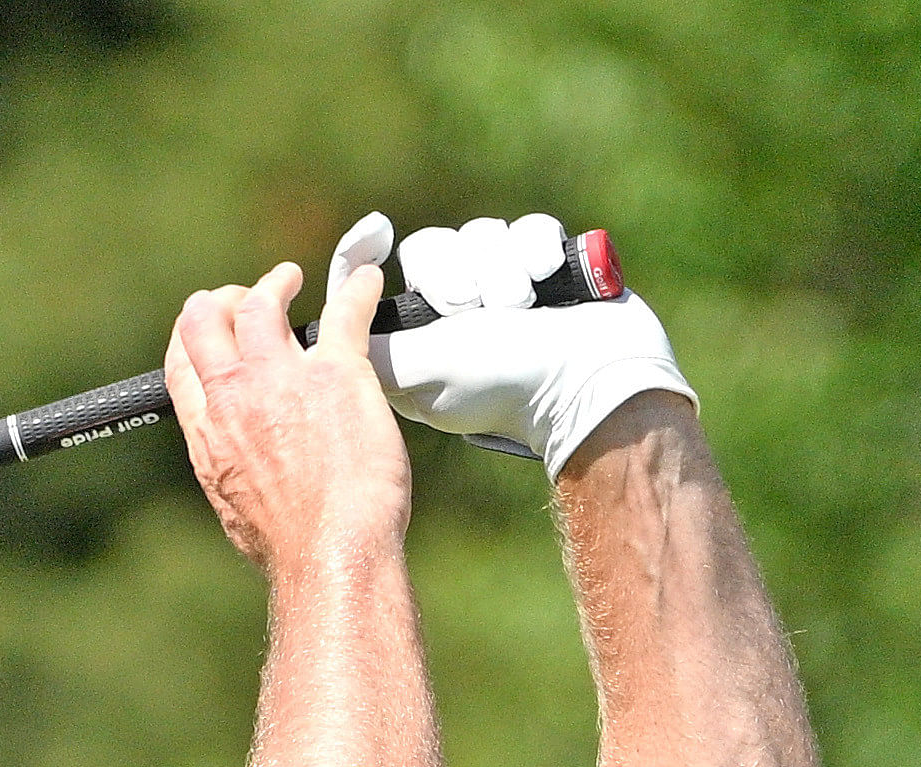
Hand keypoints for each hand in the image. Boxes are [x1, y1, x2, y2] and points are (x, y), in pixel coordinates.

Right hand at [164, 250, 409, 572]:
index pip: (181, 361)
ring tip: (292, 279)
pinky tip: (365, 283)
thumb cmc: (286, 543)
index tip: (212, 326)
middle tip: (248, 296)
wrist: (327, 551)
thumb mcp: (232, 502)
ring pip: (264, 303)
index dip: (195, 334)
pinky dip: (356, 290)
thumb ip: (228, 462)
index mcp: (206, 430)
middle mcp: (234, 396)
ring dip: (276, 283)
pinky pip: (345, 311)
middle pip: (208, 319)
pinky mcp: (337, 372)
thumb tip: (239, 459)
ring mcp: (283, 378)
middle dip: (224, 299)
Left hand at [350, 210, 694, 473]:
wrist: (594, 380)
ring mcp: (501, 288)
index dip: (361, 257)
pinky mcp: (543, 268)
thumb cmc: (504, 384)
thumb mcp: (420, 371)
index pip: (371, 285)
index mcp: (412, 341)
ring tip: (519, 308)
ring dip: (500, 270)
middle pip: (429, 250)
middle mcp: (452, 313)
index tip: (374, 235)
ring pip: (479, 236)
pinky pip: (526, 228)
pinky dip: (535, 253)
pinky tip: (545, 284)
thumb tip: (326, 324)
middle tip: (470, 309)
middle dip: (453, 273)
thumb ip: (372, 345)